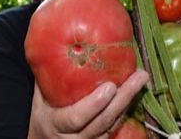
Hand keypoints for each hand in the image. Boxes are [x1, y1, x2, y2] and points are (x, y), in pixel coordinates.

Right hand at [27, 69, 148, 138]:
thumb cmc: (43, 117)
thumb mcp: (40, 100)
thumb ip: (46, 79)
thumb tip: (50, 50)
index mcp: (56, 124)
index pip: (76, 118)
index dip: (94, 104)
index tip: (110, 87)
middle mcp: (75, 137)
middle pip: (102, 121)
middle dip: (122, 99)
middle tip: (137, 77)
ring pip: (113, 124)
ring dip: (129, 101)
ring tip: (141, 79)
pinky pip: (116, 126)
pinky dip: (126, 108)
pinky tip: (135, 91)